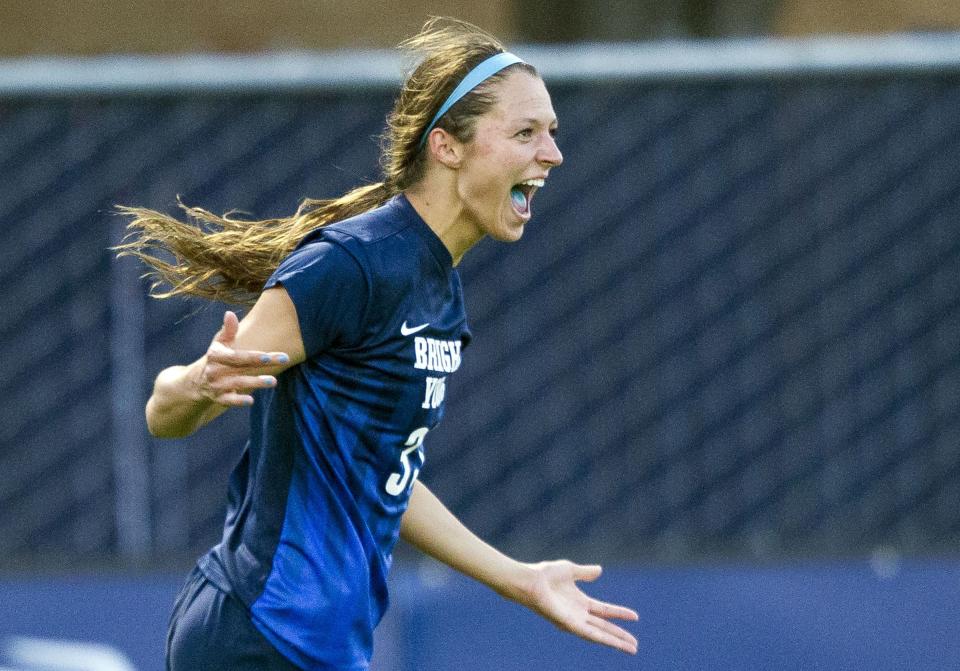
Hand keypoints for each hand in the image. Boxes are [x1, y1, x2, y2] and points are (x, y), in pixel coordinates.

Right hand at [192, 311, 289, 406]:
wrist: (197, 381)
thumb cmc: (216, 357)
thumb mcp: (219, 343)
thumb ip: (227, 330)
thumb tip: (229, 313)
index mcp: (216, 355)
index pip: (238, 356)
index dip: (253, 356)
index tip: (269, 356)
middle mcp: (215, 370)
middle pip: (242, 367)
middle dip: (262, 364)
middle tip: (284, 360)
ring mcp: (217, 385)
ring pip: (238, 383)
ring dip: (255, 382)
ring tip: (273, 381)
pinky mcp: (219, 398)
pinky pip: (229, 401)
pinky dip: (238, 401)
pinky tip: (251, 400)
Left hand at [520, 560, 637, 654]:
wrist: (530, 581)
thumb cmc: (544, 574)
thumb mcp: (570, 570)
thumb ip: (585, 572)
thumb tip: (599, 570)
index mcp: (580, 602)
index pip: (604, 611)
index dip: (619, 614)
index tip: (635, 617)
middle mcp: (578, 614)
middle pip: (604, 628)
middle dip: (620, 636)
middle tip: (635, 645)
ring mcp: (573, 621)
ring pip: (599, 635)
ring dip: (615, 642)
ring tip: (632, 649)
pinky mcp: (568, 624)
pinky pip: (589, 633)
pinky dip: (602, 638)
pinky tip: (613, 643)